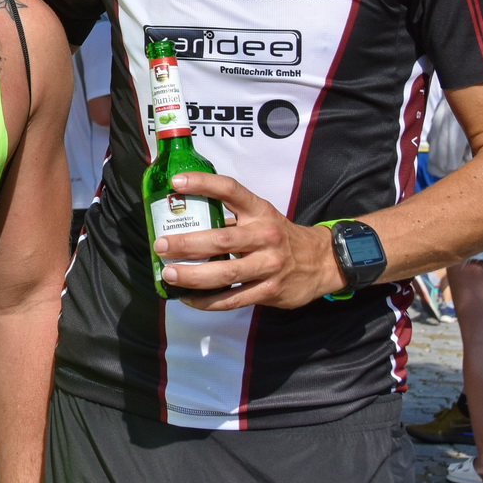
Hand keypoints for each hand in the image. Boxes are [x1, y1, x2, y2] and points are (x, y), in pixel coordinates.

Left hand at [154, 173, 346, 308]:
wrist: (321, 262)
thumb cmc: (280, 236)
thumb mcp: (262, 217)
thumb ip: (231, 218)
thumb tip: (186, 221)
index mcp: (260, 211)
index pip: (231, 190)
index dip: (204, 184)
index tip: (176, 182)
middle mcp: (265, 236)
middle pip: (221, 240)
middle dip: (187, 244)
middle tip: (161, 245)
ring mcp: (269, 266)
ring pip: (225, 273)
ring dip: (193, 275)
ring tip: (169, 274)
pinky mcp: (270, 291)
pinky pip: (233, 299)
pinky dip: (207, 301)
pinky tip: (188, 298)